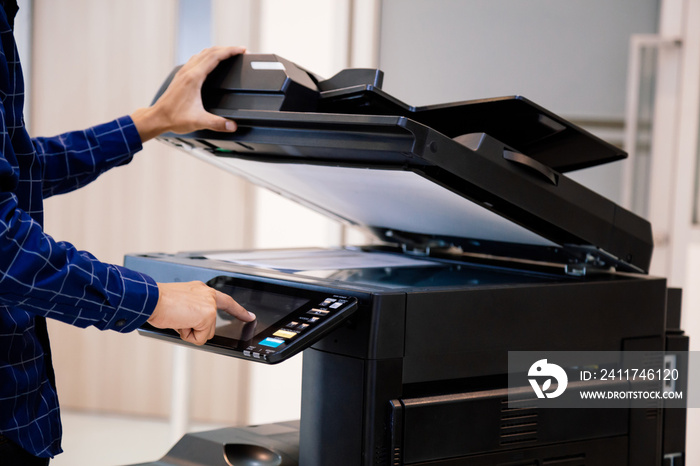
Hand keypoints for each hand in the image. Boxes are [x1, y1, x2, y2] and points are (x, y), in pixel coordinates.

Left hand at [131, 45, 245, 142]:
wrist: (157, 118)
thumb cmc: (173, 117)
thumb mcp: (199, 121)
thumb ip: (218, 124)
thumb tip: (232, 125)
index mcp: (194, 78)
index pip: (215, 57)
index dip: (230, 51)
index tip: (241, 50)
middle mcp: (188, 72)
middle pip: (210, 51)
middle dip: (227, 49)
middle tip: (239, 51)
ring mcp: (183, 73)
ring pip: (202, 54)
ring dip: (216, 51)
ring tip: (227, 53)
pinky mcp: (181, 77)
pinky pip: (196, 60)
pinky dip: (207, 56)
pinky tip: (209, 62)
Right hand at [148, 281, 255, 345]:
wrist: (152, 299)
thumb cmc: (160, 302)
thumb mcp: (181, 304)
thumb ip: (193, 312)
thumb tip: (195, 327)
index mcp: (202, 290)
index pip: (226, 301)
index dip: (238, 311)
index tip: (249, 316)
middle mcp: (208, 295)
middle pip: (211, 325)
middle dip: (195, 328)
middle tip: (180, 318)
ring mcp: (210, 305)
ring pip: (205, 333)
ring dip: (189, 331)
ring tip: (177, 318)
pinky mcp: (208, 316)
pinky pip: (200, 338)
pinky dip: (187, 335)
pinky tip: (180, 322)